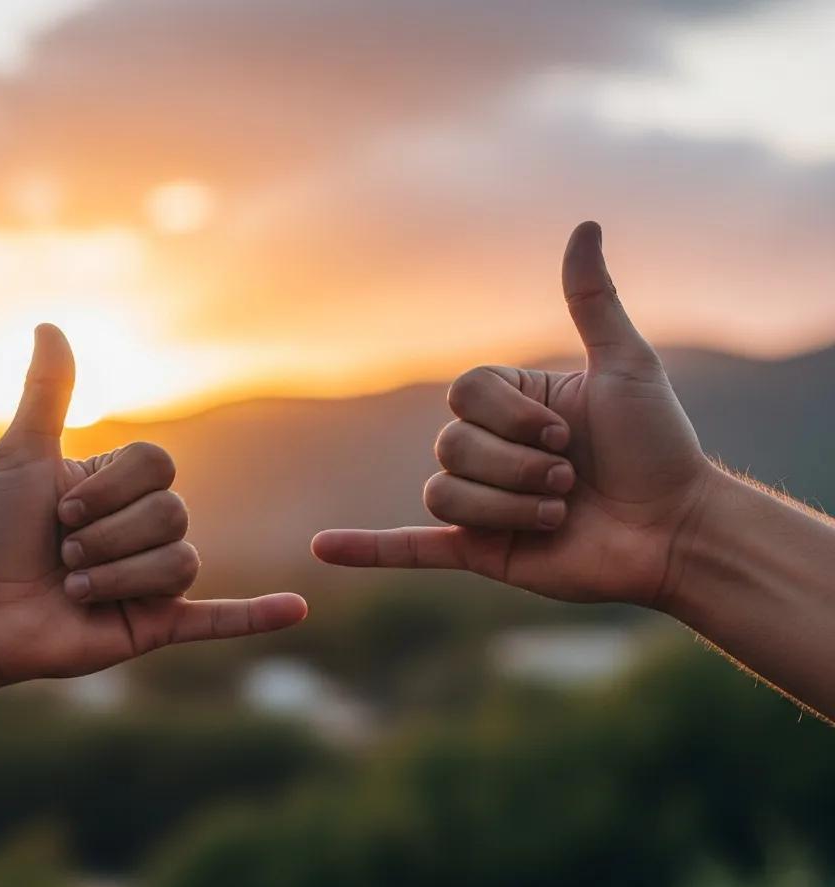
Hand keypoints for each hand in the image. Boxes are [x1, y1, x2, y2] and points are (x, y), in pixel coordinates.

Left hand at [0, 324, 305, 686]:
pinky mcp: (159, 624)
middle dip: (105, 536)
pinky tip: (296, 610)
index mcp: (127, 488)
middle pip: (171, 515)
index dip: (108, 489)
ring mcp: (158, 579)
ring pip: (180, 562)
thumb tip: (49, 324)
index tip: (58, 508)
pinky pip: (219, 619)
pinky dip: (258, 617)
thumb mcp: (22, 456)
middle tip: (64, 553)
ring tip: (78, 586)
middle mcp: (150, 529)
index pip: (159, 467)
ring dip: (117, 574)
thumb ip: (47, 395)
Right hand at [313, 222, 714, 605]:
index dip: (510, 415)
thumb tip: (584, 224)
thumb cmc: (659, 447)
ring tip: (558, 513)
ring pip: (445, 493)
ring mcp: (481, 504)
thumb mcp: (625, 365)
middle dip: (517, 466)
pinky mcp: (479, 552)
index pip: (465, 396)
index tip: (566, 432)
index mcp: (512, 406)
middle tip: (571, 480)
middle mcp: (489, 451)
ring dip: (507, 505)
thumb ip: (592, 301)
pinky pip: (410, 547)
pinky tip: (321, 549)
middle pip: (452, 447)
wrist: (675, 530)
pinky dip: (366, 549)